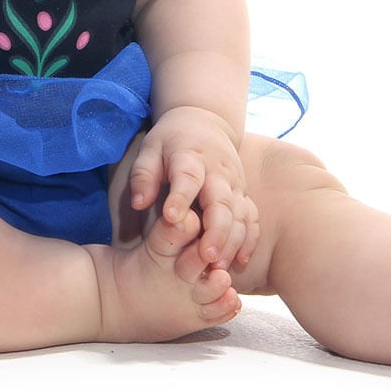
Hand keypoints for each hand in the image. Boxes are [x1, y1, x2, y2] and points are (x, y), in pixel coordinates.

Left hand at [129, 106, 257, 269]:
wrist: (204, 120)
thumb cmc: (171, 140)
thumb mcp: (151, 148)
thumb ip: (144, 175)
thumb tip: (138, 204)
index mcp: (190, 157)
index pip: (187, 177)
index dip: (181, 197)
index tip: (171, 218)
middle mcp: (218, 172)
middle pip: (222, 201)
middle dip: (217, 230)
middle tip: (207, 257)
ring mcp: (234, 184)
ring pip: (240, 214)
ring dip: (232, 241)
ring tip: (219, 268)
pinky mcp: (244, 194)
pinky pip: (252, 217)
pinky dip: (249, 239)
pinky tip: (240, 261)